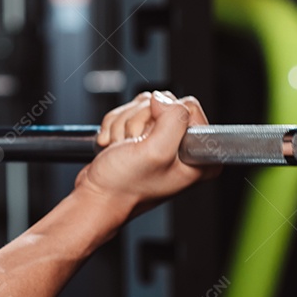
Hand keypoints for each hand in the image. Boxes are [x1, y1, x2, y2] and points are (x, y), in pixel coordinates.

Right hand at [74, 91, 217, 213]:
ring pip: (145, 106)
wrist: (96, 197)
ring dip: (124, 125)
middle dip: (139, 121)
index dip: (164, 118)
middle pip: (165, 104)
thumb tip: (163, 99)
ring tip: (123, 148)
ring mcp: (163, 142)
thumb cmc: (123, 187)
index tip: (152, 139)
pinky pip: (130, 113)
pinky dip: (116, 126)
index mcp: (200, 157)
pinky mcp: (144, 138)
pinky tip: (116, 146)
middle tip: (134, 145)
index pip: (189, 108)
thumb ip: (173, 119)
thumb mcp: (156, 151)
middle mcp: (185, 149)